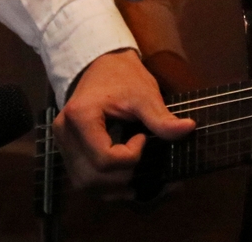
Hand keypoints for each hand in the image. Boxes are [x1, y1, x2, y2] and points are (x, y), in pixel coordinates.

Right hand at [53, 49, 195, 194]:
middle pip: (91, 177)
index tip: (143, 137)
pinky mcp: (67, 149)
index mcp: (81, 117)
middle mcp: (64, 133)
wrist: (102, 64)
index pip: (104, 158)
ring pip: (84, 184)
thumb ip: (161, 118)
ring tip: (134, 175)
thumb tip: (189, 129)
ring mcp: (62, 143)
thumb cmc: (123, 76)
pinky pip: (82, 178)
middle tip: (140, 159)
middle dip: (122, 177)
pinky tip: (123, 178)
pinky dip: (103, 185)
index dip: (130, 156)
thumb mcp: (144, 94)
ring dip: (111, 188)